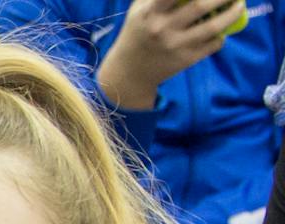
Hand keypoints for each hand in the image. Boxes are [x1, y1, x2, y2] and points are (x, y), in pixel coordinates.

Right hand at [98, 0, 243, 109]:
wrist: (129, 72)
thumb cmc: (138, 32)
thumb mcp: (138, 10)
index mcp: (149, 13)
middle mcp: (162, 28)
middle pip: (200, 5)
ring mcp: (175, 45)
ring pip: (213, 27)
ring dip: (233, 13)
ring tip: (239, 5)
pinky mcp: (186, 60)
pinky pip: (213, 44)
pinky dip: (222, 35)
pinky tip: (222, 30)